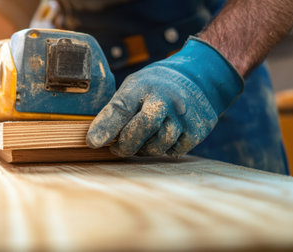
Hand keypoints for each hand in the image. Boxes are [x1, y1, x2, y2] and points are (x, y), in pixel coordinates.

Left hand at [86, 37, 243, 157]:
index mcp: (143, 86)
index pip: (121, 107)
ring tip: (140, 141)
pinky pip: (174, 151)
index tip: (92, 142)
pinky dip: (164, 149)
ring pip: (158, 145)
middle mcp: (166, 99)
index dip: (105, 127)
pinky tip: (161, 138)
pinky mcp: (197, 130)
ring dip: (144, 149)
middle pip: (142, 128)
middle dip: (125, 145)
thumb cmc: (156, 87)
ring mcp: (184, 115)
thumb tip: (96, 137)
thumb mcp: (134, 87)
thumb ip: (118, 109)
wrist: (200, 78)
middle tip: (116, 148)